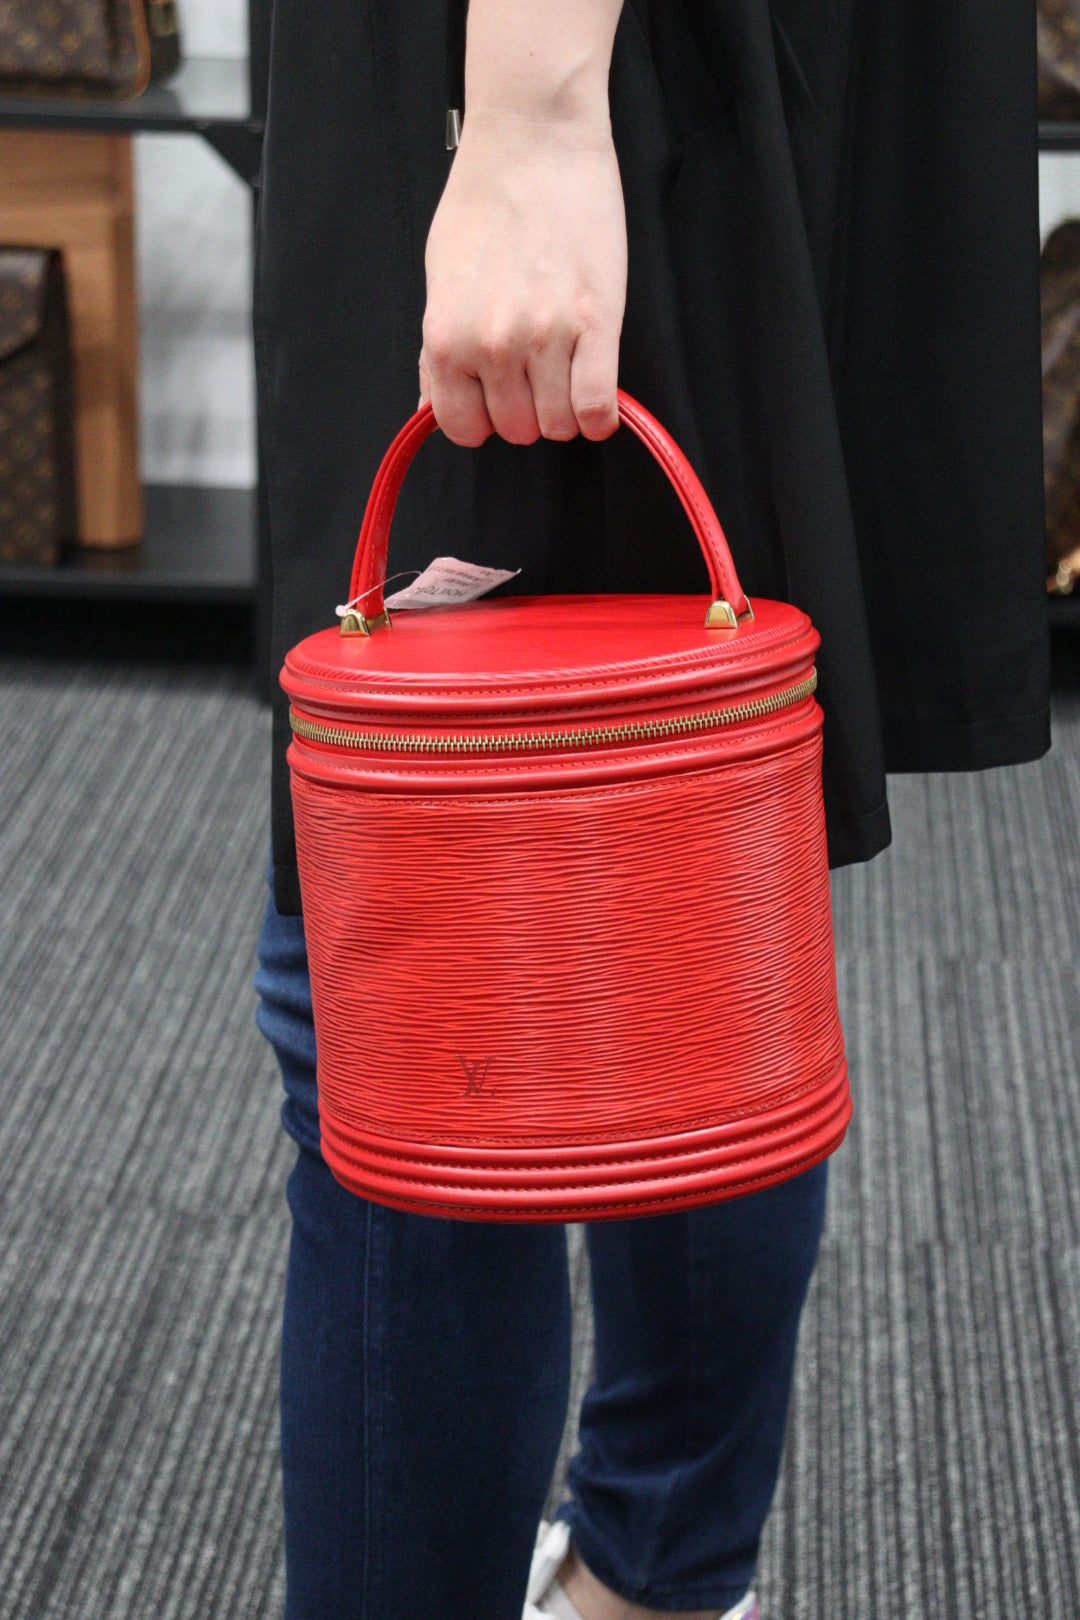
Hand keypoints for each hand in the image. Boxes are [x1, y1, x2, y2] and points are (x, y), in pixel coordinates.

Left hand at [419, 107, 626, 447]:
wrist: (534, 140)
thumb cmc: (484, 198)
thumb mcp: (439, 277)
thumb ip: (437, 350)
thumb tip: (432, 403)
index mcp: (447, 338)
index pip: (462, 428)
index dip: (481, 416)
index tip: (494, 397)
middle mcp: (493, 346)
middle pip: (516, 430)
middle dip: (526, 407)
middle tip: (534, 369)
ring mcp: (547, 338)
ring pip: (558, 425)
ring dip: (563, 408)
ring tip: (565, 368)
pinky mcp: (597, 323)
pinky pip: (597, 407)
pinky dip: (599, 414)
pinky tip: (596, 394)